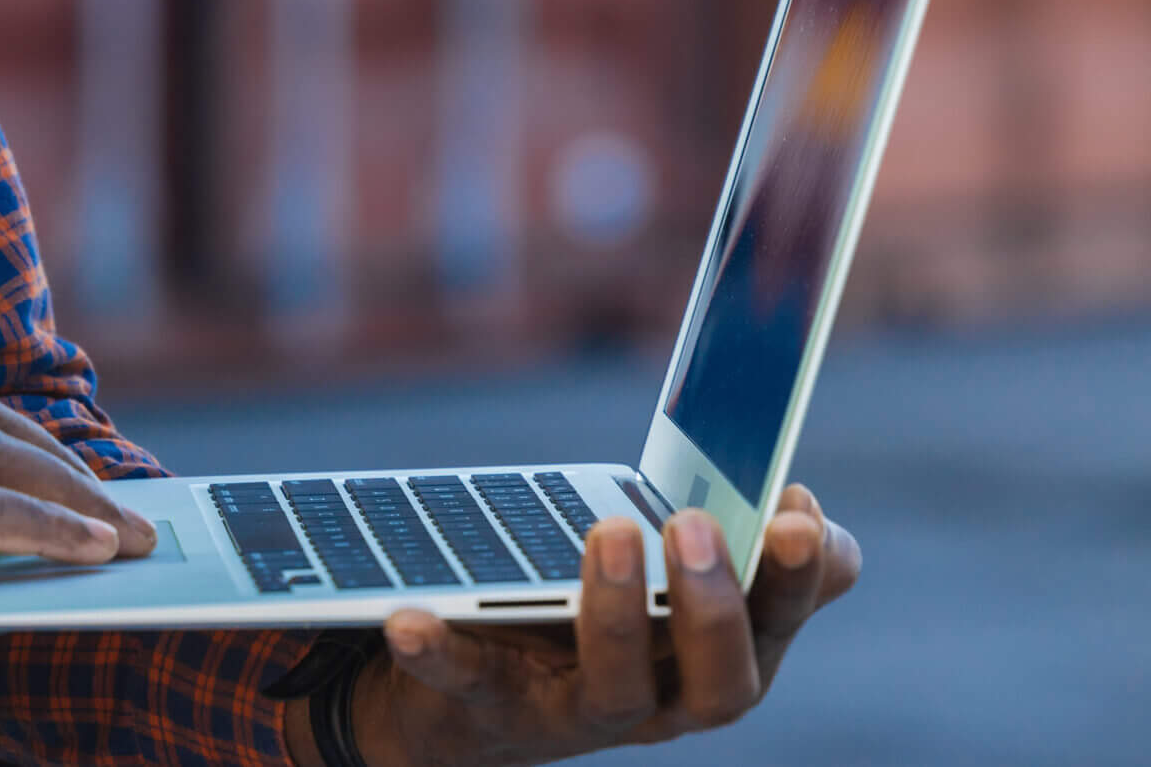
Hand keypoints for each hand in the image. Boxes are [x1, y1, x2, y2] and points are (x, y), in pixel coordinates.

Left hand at [309, 484, 860, 766]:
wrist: (464, 707)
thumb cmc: (582, 627)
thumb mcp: (656, 589)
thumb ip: (732, 551)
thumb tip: (806, 506)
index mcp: (705, 662)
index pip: (774, 632)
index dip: (797, 582)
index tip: (797, 513)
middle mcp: (657, 702)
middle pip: (719, 685)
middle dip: (715, 607)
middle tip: (696, 525)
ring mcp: (570, 712)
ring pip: (615, 689)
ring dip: (616, 613)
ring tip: (611, 531)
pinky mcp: (487, 709)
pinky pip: (467, 685)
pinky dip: (441, 652)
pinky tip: (411, 620)